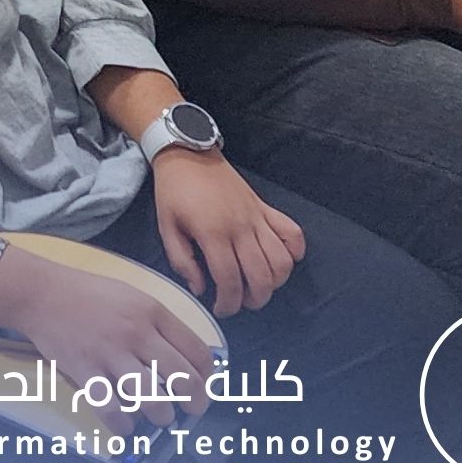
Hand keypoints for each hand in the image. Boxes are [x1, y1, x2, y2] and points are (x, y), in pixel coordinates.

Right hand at [0, 240, 217, 415]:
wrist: (41, 293)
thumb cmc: (88, 294)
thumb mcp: (132, 296)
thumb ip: (159, 324)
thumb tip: (184, 357)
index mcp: (152, 313)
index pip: (198, 352)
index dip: (208, 376)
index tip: (203, 386)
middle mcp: (136, 334)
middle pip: (184, 380)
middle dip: (195, 403)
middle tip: (190, 410)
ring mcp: (110, 354)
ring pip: (153, 400)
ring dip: (162, 416)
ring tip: (158, 415)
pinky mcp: (85, 371)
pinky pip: (112, 409)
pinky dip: (124, 425)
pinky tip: (126, 424)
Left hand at [145, 151, 304, 317]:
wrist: (188, 152)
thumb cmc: (173, 191)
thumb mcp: (166, 226)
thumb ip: (181, 261)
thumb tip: (200, 289)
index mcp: (212, 233)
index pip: (229, 280)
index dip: (227, 303)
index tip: (220, 309)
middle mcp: (240, 227)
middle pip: (260, 276)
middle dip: (254, 299)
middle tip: (240, 302)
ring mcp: (257, 217)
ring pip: (282, 260)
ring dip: (275, 282)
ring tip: (259, 286)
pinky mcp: (266, 208)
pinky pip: (293, 232)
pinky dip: (295, 251)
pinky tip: (282, 260)